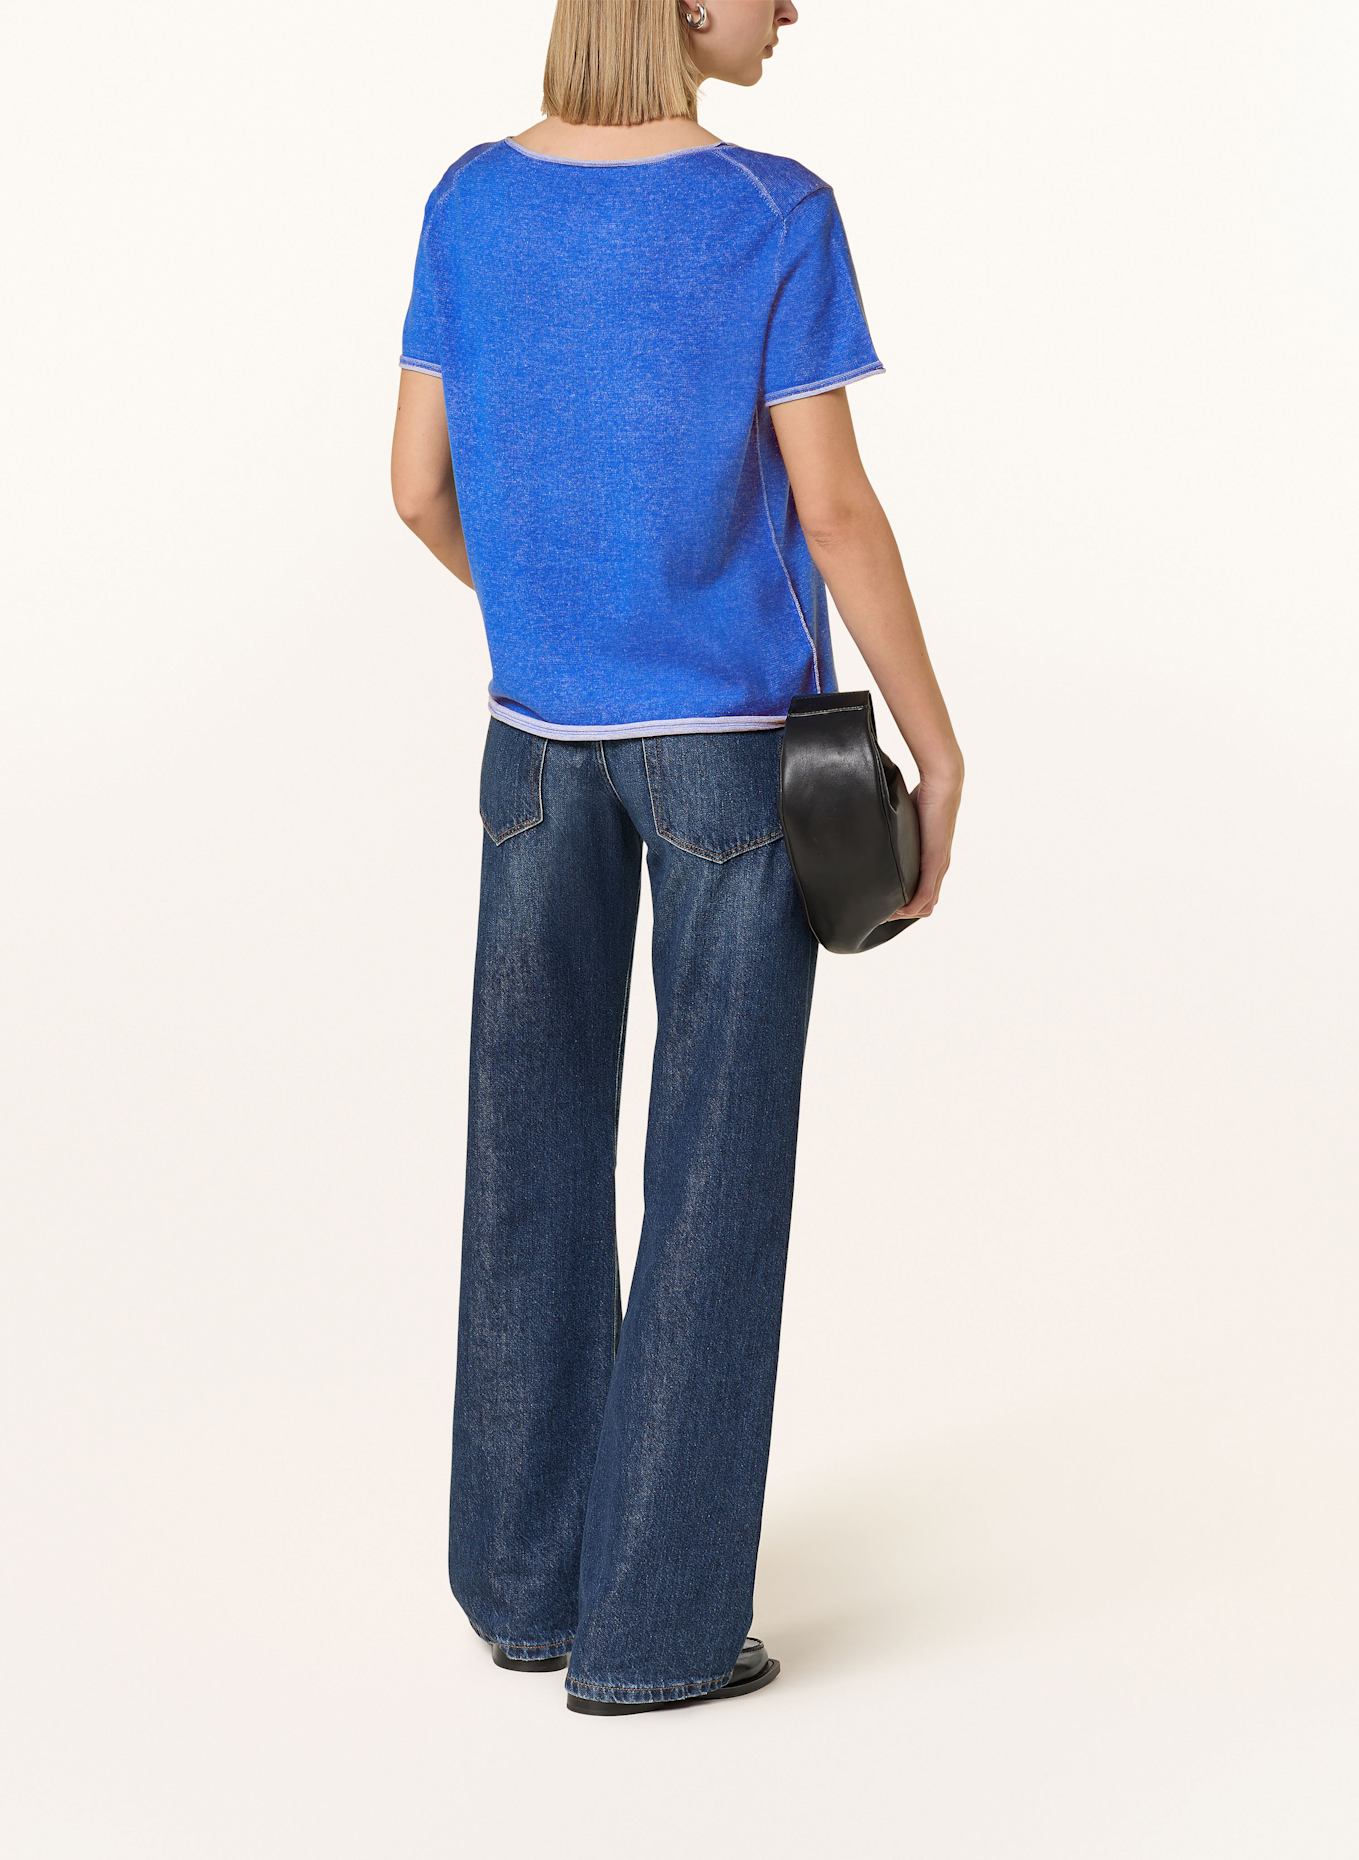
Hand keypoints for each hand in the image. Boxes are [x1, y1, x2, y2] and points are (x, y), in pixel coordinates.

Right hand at [887, 766, 962, 920]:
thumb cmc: (924, 795)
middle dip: (903, 912)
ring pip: (926, 905)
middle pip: (926, 905)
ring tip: (883, 912)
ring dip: (905, 913)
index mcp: (934, 859)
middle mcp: (940, 867)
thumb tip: (873, 827)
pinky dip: (910, 908)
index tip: (884, 904)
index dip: (906, 904)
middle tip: (880, 912)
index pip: (924, 894)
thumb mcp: (906, 821)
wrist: (941, 783)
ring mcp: (939, 866)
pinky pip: (925, 896)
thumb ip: (896, 831)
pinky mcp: (935, 861)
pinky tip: (895, 910)